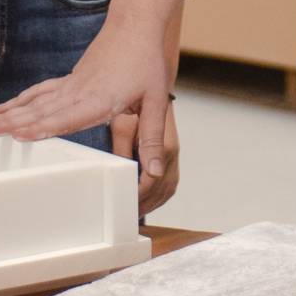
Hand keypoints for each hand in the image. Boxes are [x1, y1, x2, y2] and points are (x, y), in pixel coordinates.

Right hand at [0, 21, 175, 187]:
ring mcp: (71, 84)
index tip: (19, 135)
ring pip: (35, 101)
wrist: (136, 24)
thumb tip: (155, 171)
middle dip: (11, 123)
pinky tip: (5, 106)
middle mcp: (79, 92)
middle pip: (40, 110)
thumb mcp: (157, 101)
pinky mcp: (70, 78)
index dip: (42, 128)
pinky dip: (21, 99)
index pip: (66, 118)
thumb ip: (153, 138)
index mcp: (99, 100)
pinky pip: (40, 91)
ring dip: (9, 112)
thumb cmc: (146, 61)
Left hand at [112, 99, 180, 214]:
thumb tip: (120, 173)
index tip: (123, 204)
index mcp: (163, 146)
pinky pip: (170, 182)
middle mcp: (172, 153)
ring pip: (168, 188)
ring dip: (153, 202)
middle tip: (126, 214)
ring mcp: (174, 154)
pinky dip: (160, 195)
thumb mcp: (122, 124)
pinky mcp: (172, 153)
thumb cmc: (134, 100)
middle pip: (161, 189)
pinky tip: (148, 200)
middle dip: (145, 204)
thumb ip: (123, 151)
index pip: (151, 181)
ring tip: (136, 212)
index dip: (136, 196)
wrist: (152, 80)